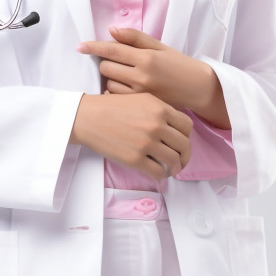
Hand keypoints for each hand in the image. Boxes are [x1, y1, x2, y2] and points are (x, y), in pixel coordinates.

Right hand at [69, 92, 192, 181]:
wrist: (88, 117)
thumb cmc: (112, 106)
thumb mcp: (140, 99)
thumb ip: (160, 110)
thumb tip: (176, 128)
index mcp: (160, 108)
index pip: (187, 126)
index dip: (186, 136)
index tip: (181, 142)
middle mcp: (156, 125)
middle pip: (184, 145)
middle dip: (185, 155)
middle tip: (181, 160)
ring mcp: (146, 143)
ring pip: (174, 161)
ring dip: (176, 168)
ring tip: (172, 169)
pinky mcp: (135, 159)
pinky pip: (158, 172)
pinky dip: (162, 176)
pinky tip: (159, 174)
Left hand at [77, 26, 229, 127]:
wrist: (197, 88)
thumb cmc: (178, 64)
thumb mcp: (159, 46)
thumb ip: (134, 37)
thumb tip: (111, 30)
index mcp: (146, 56)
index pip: (111, 49)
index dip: (93, 46)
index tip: (79, 46)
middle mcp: (141, 74)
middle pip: (106, 67)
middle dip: (106, 62)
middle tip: (116, 61)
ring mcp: (140, 92)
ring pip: (109, 83)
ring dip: (110, 77)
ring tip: (123, 75)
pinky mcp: (141, 104)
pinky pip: (117, 97)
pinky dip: (116, 90)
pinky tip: (124, 87)